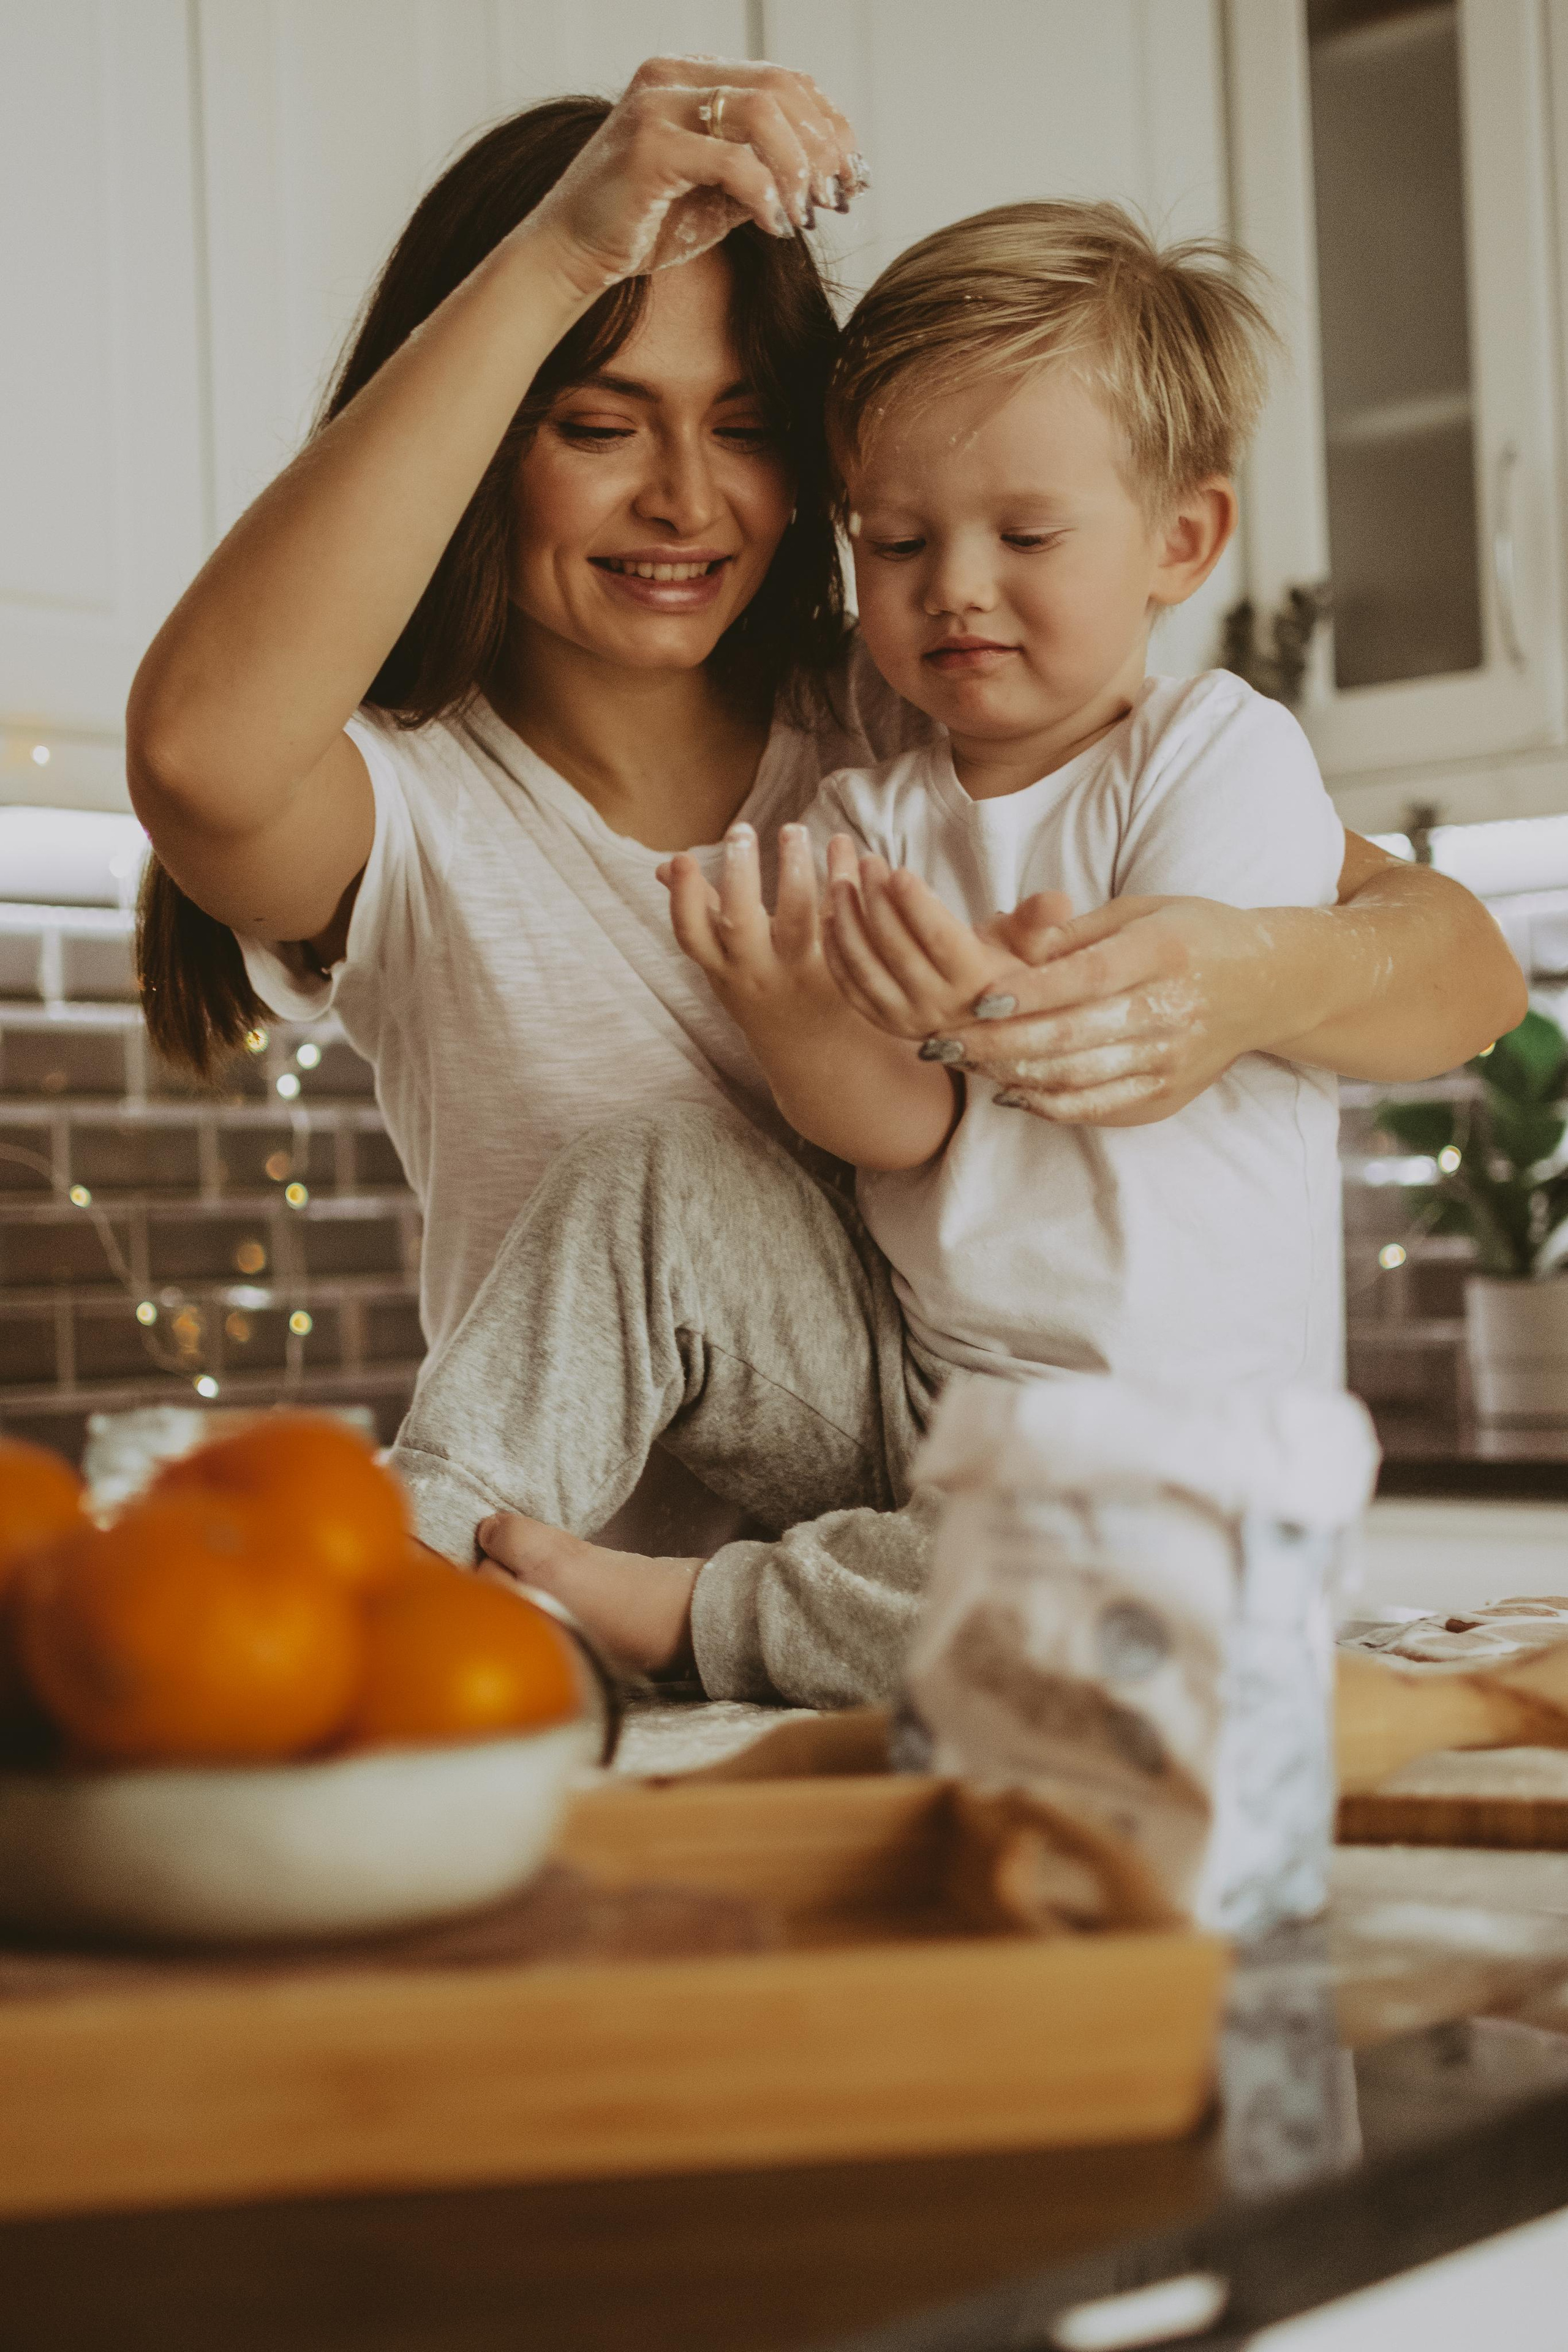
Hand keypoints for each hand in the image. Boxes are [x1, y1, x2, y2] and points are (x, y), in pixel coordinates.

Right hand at [528, 57, 865, 293]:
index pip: (786, 79)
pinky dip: (765, 194)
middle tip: (838, 199)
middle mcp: (674, 76)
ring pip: (762, 112)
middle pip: (782, 88)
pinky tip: (774, 226)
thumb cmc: (643, 224)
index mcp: (692, 76)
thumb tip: (826, 178)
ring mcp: (657, 106)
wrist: (570, 253)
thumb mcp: (717, 192)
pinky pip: (732, 160)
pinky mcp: (648, 147)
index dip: (831, 125)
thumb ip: (762, 171)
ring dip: (798, 168)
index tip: (852, 177)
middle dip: (823, 147)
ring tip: (806, 214)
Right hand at [659, 821, 842, 1032]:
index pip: (693, 935)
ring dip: (795, 869)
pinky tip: (843, 844)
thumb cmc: (761, 990)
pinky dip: (844, 878)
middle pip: (742, 924)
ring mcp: (801, 971)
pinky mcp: (843, 966)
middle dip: (738, 874)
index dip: (684, 898)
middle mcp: (758, 971)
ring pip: (799, 918)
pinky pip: (841, 917)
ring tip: (792, 829)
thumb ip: (700, 913)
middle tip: (741, 829)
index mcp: (724, 967)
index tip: (683, 857)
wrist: (816, 1052)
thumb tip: (665, 866)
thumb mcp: (723, 962)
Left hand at [819, 842, 1039, 1042]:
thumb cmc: (1009, 974)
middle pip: (897, 948)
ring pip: (867, 967)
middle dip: (877, 901)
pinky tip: (829, 918)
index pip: (940, 940)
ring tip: (841, 883)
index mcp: (977, 986)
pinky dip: (836, 952)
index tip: (899, 869)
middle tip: (866, 861)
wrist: (990, 1027)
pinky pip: (851, 988)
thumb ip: (1037, 921)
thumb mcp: (1029, 948)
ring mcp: (906, 1020)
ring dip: (848, 923)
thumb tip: (1060, 899)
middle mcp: (939, 1009)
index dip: (918, 905)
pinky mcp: (883, 1024)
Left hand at [928, 893, 1274, 1125]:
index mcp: (1163, 953)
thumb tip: (1001, 937)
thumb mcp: (1142, 911)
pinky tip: (1009, 1090)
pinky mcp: (1167, 1094)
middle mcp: (1170, 1010)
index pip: (1086, 978)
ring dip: (1012, 1074)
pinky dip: (1049, 1103)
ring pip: (1078, 1078)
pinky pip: (1098, 1106)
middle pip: (1073, 1035)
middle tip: (941, 1043)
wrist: (1269, 986)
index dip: (1029, 993)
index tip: (976, 999)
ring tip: (964, 1065)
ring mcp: (1171, 1059)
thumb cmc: (1193, 935)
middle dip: (998, 1043)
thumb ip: (1075, 931)